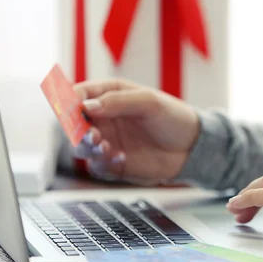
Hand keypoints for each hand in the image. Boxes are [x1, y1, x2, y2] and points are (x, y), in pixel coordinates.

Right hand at [71, 78, 199, 184]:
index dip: (70, 102)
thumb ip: (118, 102)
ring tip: (106, 147)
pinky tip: (122, 158)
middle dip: (77, 130)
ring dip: (87, 148)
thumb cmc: (174, 117)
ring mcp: (107, 141)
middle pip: (73, 123)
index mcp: (110, 95)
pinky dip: (104, 164)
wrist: (192, 147)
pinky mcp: (113, 163)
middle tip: (93, 135)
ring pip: (80, 146)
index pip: (78, 95)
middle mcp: (104, 118)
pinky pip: (97, 166)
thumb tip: (87, 107)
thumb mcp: (149, 102)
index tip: (74, 111)